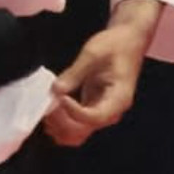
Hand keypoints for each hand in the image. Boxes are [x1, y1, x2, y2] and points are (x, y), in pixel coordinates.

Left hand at [43, 0, 160, 146]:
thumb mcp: (93, 54)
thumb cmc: (115, 45)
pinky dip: (62, 121)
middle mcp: (111, 111)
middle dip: (62, 121)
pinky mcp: (92, 107)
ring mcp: (101, 111)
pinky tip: (50, 107)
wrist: (127, 41)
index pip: (94, 117)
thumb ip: (74, 73)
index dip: (73, 111)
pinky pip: (76, 123)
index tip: (59, 96)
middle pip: (85, 130)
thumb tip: (56, 90)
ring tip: (46, 106)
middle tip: (47, 102)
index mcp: (118, 99)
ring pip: (79, 132)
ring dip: (60, 125)